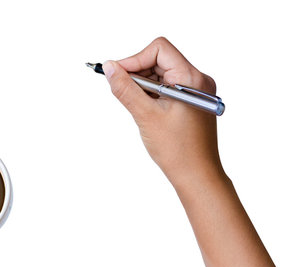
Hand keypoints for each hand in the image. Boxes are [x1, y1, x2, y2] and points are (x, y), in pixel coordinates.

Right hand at [103, 37, 222, 184]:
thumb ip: (126, 89)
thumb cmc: (177, 150)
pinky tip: (147, 112)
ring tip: (139, 109)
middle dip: (137, 74)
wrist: (197, 175)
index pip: (159, 50)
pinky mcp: (191, 101)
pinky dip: (152, 95)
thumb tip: (109, 67)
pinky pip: (166, 87)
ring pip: (161, 74)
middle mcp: (197, 80)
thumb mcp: (145, 116)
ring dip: (143, 86)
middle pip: (159, 60)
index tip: (117, 75)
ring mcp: (196, 91)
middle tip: (123, 93)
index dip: (135, 59)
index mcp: (191, 79)